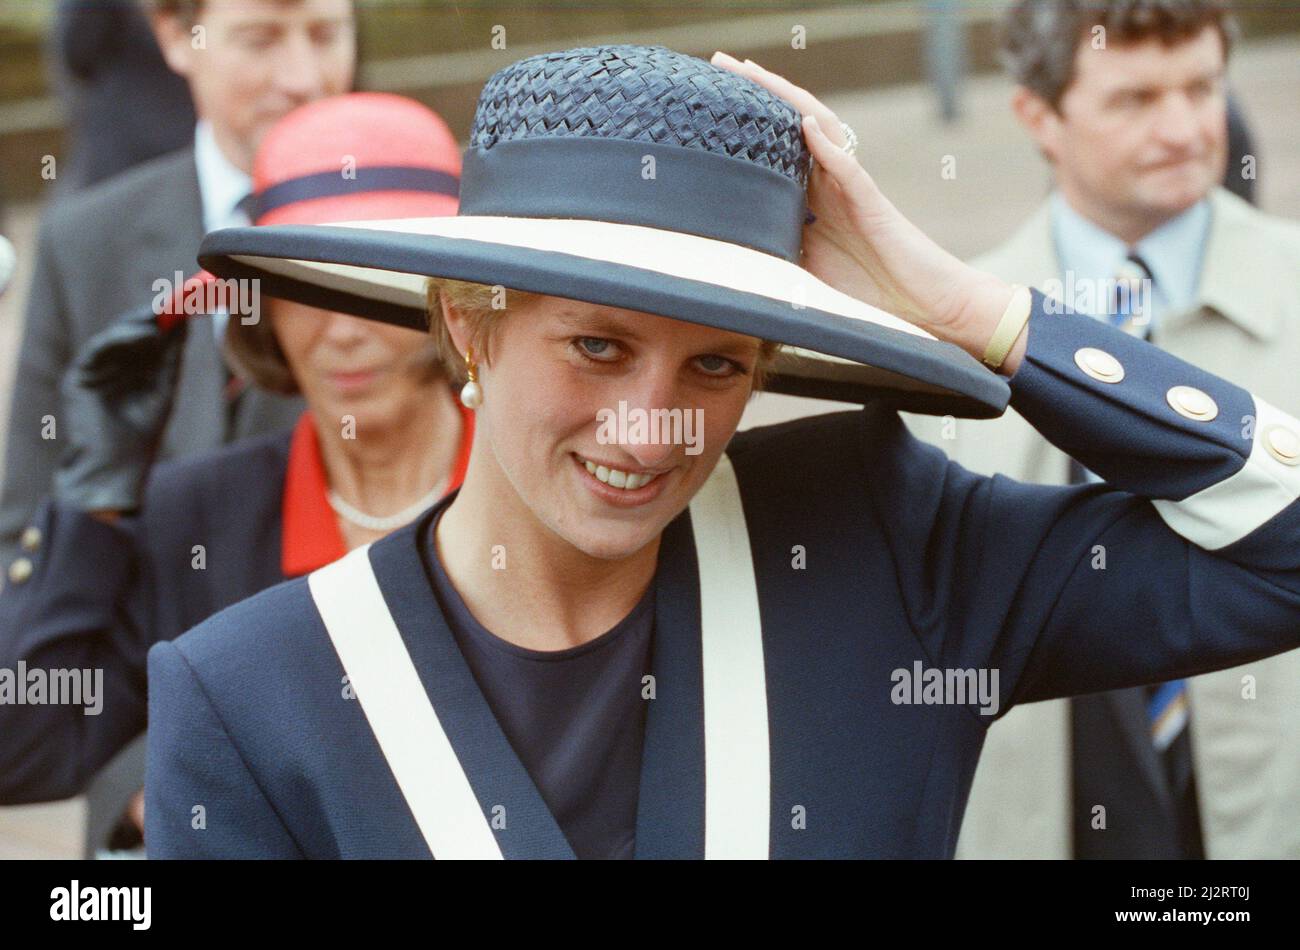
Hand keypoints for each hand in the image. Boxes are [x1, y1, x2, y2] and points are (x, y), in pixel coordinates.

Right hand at [53, 300, 189, 513]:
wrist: (118, 465)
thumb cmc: (143, 434)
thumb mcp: (164, 390)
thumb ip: (170, 359)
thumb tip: (182, 325)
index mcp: (131, 370)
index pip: (144, 338)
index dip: (162, 320)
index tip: (185, 304)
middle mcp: (111, 367)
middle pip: (127, 333)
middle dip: (149, 317)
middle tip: (173, 303)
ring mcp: (93, 371)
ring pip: (113, 338)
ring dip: (137, 326)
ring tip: (161, 320)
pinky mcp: (79, 378)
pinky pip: (97, 349)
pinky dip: (120, 339)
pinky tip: (144, 335)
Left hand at [710, 52, 1024, 371]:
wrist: (922, 307)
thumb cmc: (868, 294)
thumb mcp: (805, 275)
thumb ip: (774, 255)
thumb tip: (727, 256)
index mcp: (812, 198)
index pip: (774, 147)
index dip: (745, 121)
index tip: (709, 99)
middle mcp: (830, 184)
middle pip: (791, 125)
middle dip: (758, 92)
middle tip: (720, 63)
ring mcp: (852, 190)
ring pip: (818, 131)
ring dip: (786, 100)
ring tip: (753, 72)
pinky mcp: (873, 204)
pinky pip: (848, 168)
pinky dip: (827, 144)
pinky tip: (805, 123)